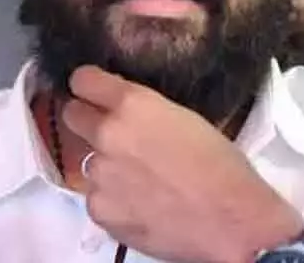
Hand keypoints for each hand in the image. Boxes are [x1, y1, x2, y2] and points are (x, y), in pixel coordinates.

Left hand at [63, 66, 303, 262]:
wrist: (231, 221)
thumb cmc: (221, 166)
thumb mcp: (184, 119)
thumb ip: (145, 113)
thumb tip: (126, 117)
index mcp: (133, 105)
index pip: (83, 81)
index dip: (88, 86)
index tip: (92, 91)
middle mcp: (108, 135)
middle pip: (72, 116)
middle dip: (87, 120)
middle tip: (112, 135)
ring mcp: (100, 176)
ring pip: (89, 163)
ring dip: (107, 167)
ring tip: (141, 182)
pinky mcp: (100, 211)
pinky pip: (97, 198)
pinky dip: (114, 200)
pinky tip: (142, 206)